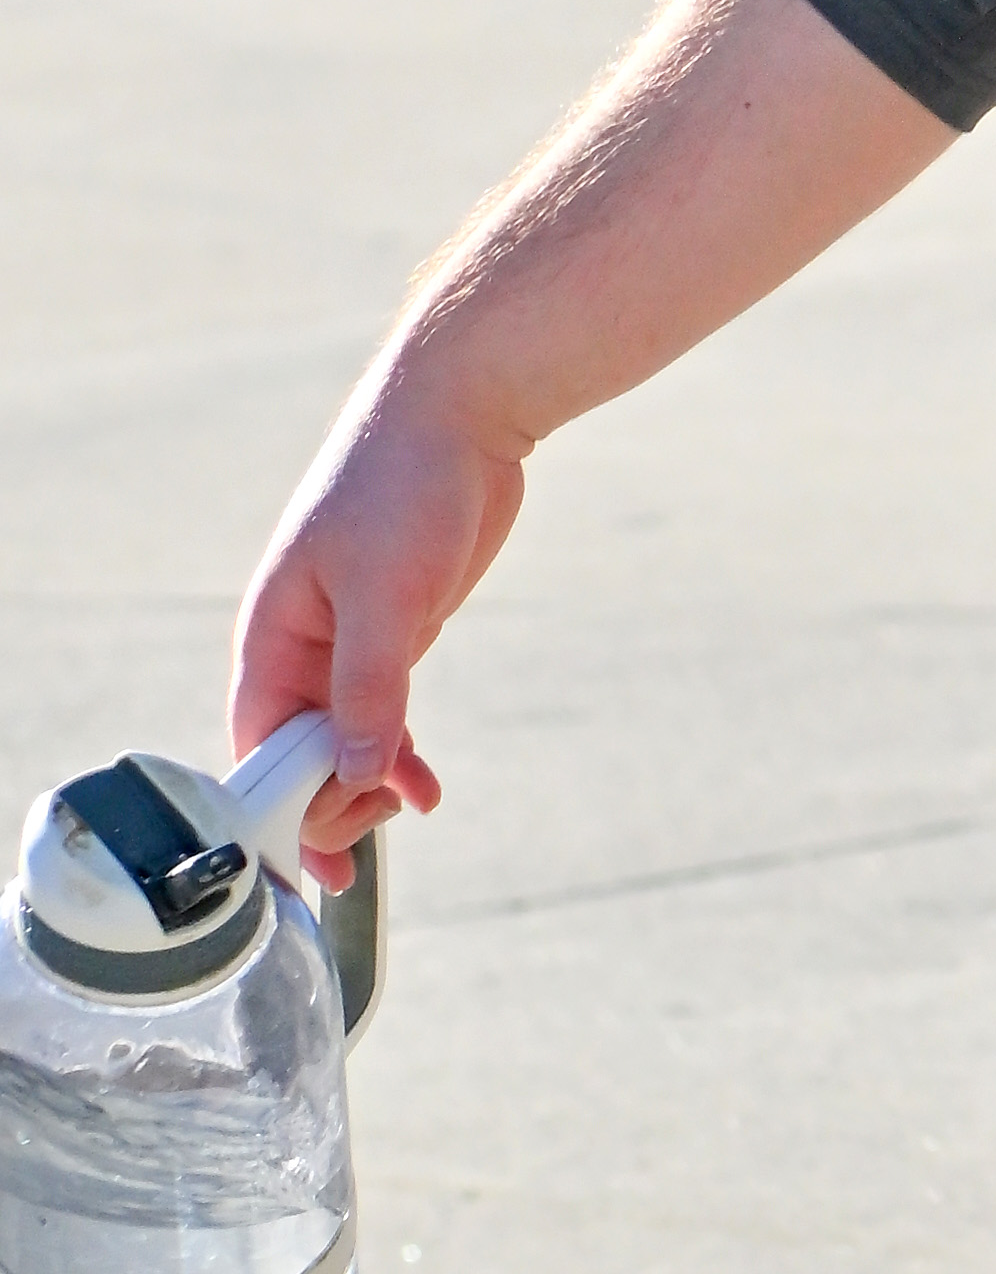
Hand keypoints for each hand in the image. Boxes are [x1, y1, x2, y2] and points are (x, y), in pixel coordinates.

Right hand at [229, 375, 526, 878]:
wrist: (461, 415)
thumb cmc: (404, 485)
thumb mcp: (387, 595)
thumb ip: (370, 687)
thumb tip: (359, 771)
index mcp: (273, 634)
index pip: (257, 744)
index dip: (280, 808)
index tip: (317, 858)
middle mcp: (300, 646)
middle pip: (297, 753)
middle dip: (331, 798)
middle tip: (383, 820)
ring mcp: (349, 642)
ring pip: (344, 739)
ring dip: (370, 782)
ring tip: (412, 805)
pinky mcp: (396, 633)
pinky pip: (383, 712)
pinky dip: (397, 752)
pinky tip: (424, 785)